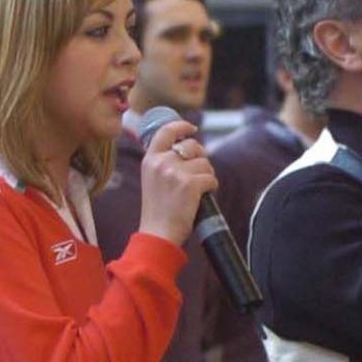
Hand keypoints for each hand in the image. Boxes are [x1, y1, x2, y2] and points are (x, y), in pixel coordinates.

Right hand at [135, 119, 216, 246]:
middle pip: (192, 146)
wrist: (158, 235)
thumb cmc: (158, 212)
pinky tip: (203, 197)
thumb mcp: (152, 180)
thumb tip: (187, 147)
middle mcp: (162, 162)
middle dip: (201, 157)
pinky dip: (211, 187)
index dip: (182, 126)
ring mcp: (176, 172)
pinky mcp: (191, 184)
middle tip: (199, 173)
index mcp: (150, 160)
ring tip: (198, 191)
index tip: (192, 128)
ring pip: (205, 163)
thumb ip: (163, 163)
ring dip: (207, 175)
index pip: (166, 131)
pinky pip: (211, 178)